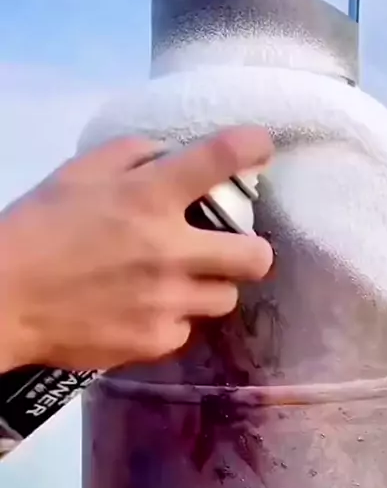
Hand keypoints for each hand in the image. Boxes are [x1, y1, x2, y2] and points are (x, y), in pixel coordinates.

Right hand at [0, 127, 273, 371]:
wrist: (3, 301)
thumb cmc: (35, 230)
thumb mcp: (76, 175)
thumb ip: (130, 157)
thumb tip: (169, 156)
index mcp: (149, 198)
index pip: (219, 160)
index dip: (250, 146)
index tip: (260, 148)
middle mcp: (171, 251)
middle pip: (256, 257)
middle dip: (250, 251)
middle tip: (230, 250)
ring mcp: (167, 302)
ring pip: (225, 298)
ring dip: (209, 287)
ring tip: (177, 283)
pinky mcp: (155, 341)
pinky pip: (185, 329)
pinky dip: (171, 320)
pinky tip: (144, 312)